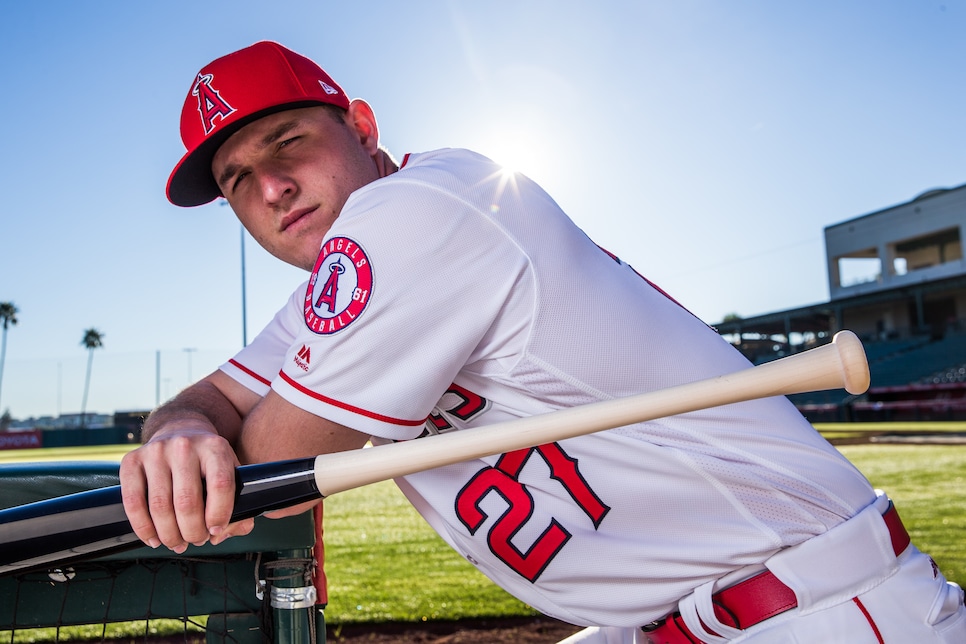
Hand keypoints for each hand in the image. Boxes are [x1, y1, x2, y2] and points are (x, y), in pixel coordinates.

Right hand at [119, 420, 254, 552]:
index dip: (219, 515)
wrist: (180, 429)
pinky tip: (153, 538)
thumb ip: (241, 502)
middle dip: (193, 532)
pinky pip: (133, 502)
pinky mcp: (132, 460)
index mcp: (215, 447)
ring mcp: (156, 452)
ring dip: (169, 535)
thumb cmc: (207, 461)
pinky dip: (143, 528)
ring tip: (178, 543)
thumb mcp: (231, 471)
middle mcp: (184, 446)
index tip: (216, 530)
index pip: (220, 485)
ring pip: (160, 507)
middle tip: (196, 540)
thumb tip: (232, 531)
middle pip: (187, 502)